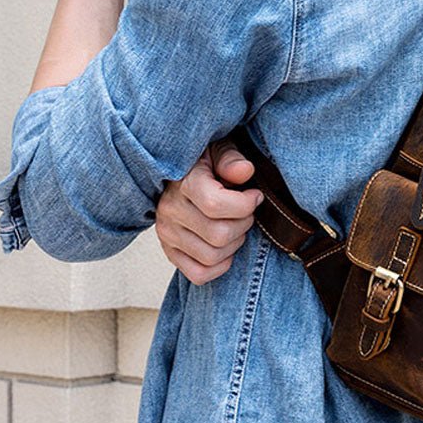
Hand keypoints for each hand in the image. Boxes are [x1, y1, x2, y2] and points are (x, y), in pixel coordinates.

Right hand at [156, 141, 262, 284]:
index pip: (215, 204)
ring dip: (234, 244)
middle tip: (246, 212)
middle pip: (219, 234)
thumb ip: (231, 158)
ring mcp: (167, 233)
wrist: (178, 173)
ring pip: (212, 256)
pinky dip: (219, 265)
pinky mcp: (169, 251)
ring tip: (236, 226)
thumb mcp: (219, 148)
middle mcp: (170, 210)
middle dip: (243, 224)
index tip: (255, 195)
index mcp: (183, 183)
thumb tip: (245, 171)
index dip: (245, 204)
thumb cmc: (206, 162)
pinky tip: (225, 247)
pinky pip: (199, 274)